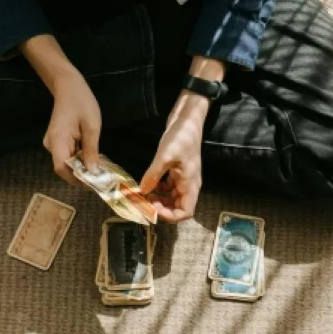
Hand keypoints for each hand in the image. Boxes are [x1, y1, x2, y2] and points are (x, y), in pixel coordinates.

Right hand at [43, 70, 101, 185]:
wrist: (68, 85)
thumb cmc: (81, 102)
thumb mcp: (91, 126)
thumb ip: (91, 150)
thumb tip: (92, 172)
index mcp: (57, 140)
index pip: (62, 168)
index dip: (76, 179)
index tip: (93, 184)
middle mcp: (51, 145)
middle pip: (65, 168)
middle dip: (82, 175)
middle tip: (101, 179)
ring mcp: (53, 143)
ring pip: (68, 163)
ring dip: (83, 168)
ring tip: (100, 171)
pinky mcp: (58, 141)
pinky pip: (69, 155)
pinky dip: (80, 160)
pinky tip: (93, 160)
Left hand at [139, 93, 205, 222]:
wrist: (187, 118)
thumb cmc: (181, 136)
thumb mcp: (165, 156)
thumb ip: (153, 176)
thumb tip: (142, 191)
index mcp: (190, 185)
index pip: (185, 212)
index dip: (170, 215)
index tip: (154, 209)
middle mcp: (189, 185)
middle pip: (177, 207)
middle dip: (162, 208)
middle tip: (146, 202)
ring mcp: (183, 179)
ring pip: (172, 198)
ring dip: (159, 200)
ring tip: (145, 194)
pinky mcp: (177, 172)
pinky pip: (168, 188)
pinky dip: (159, 190)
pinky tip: (149, 184)